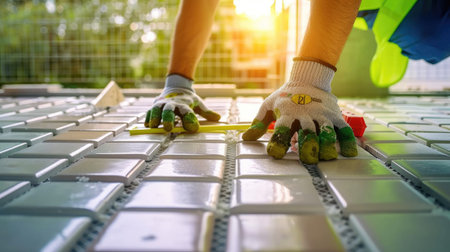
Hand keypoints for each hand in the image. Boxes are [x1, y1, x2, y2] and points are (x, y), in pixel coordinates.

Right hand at [145, 88, 220, 131]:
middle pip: (169, 109)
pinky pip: (149, 112)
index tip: (194, 128)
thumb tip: (218, 118)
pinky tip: (147, 125)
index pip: (187, 111)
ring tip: (153, 126)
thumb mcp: (199, 104)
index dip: (190, 120)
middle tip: (168, 128)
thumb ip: (207, 112)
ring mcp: (162, 104)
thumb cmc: (188, 99)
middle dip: (168, 118)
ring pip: (156, 110)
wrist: (176, 86)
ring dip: (154, 117)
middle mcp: (172, 103)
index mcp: (184, 103)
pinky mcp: (155, 107)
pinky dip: (148, 118)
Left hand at [242, 60, 356, 163]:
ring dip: (328, 143)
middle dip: (308, 145)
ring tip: (327, 157)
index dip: (278, 141)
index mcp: (287, 112)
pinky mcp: (335, 116)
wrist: (307, 78)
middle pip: (307, 130)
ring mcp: (322, 114)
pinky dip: (348, 140)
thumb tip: (245, 138)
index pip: (281, 127)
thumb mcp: (268, 106)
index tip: (275, 154)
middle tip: (308, 160)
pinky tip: (348, 153)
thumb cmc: (285, 97)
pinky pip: (344, 129)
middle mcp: (305, 113)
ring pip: (326, 129)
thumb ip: (258, 123)